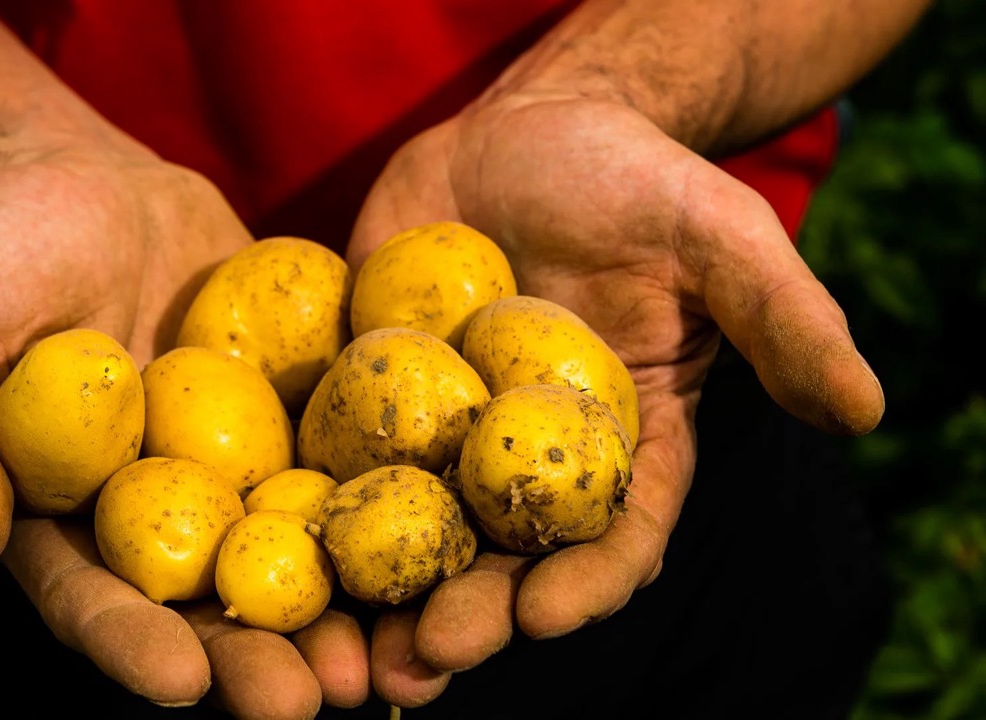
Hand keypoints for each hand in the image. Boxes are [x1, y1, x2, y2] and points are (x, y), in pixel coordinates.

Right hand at [0, 140, 369, 714]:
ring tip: (387, 659)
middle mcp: (153, 511)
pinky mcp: (288, 419)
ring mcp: (228, 468)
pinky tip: (435, 542)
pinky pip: (333, 466)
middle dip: (254, 662)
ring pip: (283, 556)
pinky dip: (377, 510)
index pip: (92, 598)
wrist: (88, 180)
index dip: (133, 645)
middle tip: (312, 702)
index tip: (183, 686)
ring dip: (333, 615)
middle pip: (202, 604)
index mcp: (63, 516)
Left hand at [347, 95, 884, 705]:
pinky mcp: (371, 389)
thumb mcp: (721, 237)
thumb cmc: (638, 183)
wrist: (531, 131)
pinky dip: (312, 500)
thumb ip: (783, 319)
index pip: (612, 534)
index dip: (585, 582)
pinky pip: (338, 449)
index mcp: (620, 446)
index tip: (547, 616)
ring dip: (377, 596)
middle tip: (421, 659)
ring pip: (409, 528)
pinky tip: (279, 540)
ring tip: (344, 652)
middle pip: (498, 557)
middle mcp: (527, 458)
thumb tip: (866, 408)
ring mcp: (442, 430)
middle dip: (465, 614)